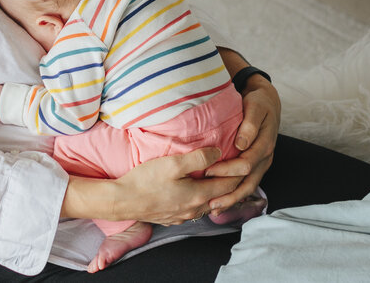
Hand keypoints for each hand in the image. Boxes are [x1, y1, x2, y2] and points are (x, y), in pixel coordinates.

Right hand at [64, 147, 241, 224]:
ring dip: (218, 192)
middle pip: (222, 197)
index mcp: (199, 195)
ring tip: (222, 178)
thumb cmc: (145, 180)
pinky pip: (196, 209)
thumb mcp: (172, 163)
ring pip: (209, 204)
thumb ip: (198, 157)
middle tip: (240, 168)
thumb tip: (219, 152)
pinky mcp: (173, 218)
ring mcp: (183, 216)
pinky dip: (203, 199)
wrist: (122, 201)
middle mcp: (195, 209)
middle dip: (233, 183)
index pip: (229, 185)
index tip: (247, 159)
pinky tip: (198, 190)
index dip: (240, 172)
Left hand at [203, 76, 279, 215]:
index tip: (208, 171)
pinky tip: (221, 202)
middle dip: (229, 194)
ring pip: (248, 187)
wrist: (268, 103)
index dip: (227, 170)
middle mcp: (265, 158)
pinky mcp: (257, 166)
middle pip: (248, 182)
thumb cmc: (259, 103)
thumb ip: (250, 125)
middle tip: (209, 202)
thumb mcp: (256, 107)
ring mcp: (262, 164)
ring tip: (214, 209)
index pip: (246, 164)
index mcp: (265, 145)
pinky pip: (247, 184)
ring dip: (232, 200)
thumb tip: (241, 144)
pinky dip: (235, 195)